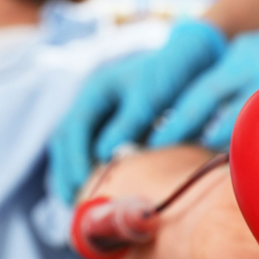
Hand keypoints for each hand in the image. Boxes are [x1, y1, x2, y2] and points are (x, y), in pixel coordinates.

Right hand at [48, 18, 225, 202]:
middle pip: (66, 140)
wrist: (192, 55)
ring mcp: (102, 113)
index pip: (73, 129)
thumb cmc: (172, 71)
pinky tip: (101, 189)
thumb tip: (104, 155)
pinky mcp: (115, 125)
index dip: (74, 160)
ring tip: (80, 202)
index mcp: (96, 90)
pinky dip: (92, 169)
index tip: (80, 187)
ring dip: (75, 173)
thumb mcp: (150, 95)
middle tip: (75, 202)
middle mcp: (93, 102)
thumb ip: (128, 122)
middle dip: (67, 172)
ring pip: (76, 146)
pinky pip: (95, 149)